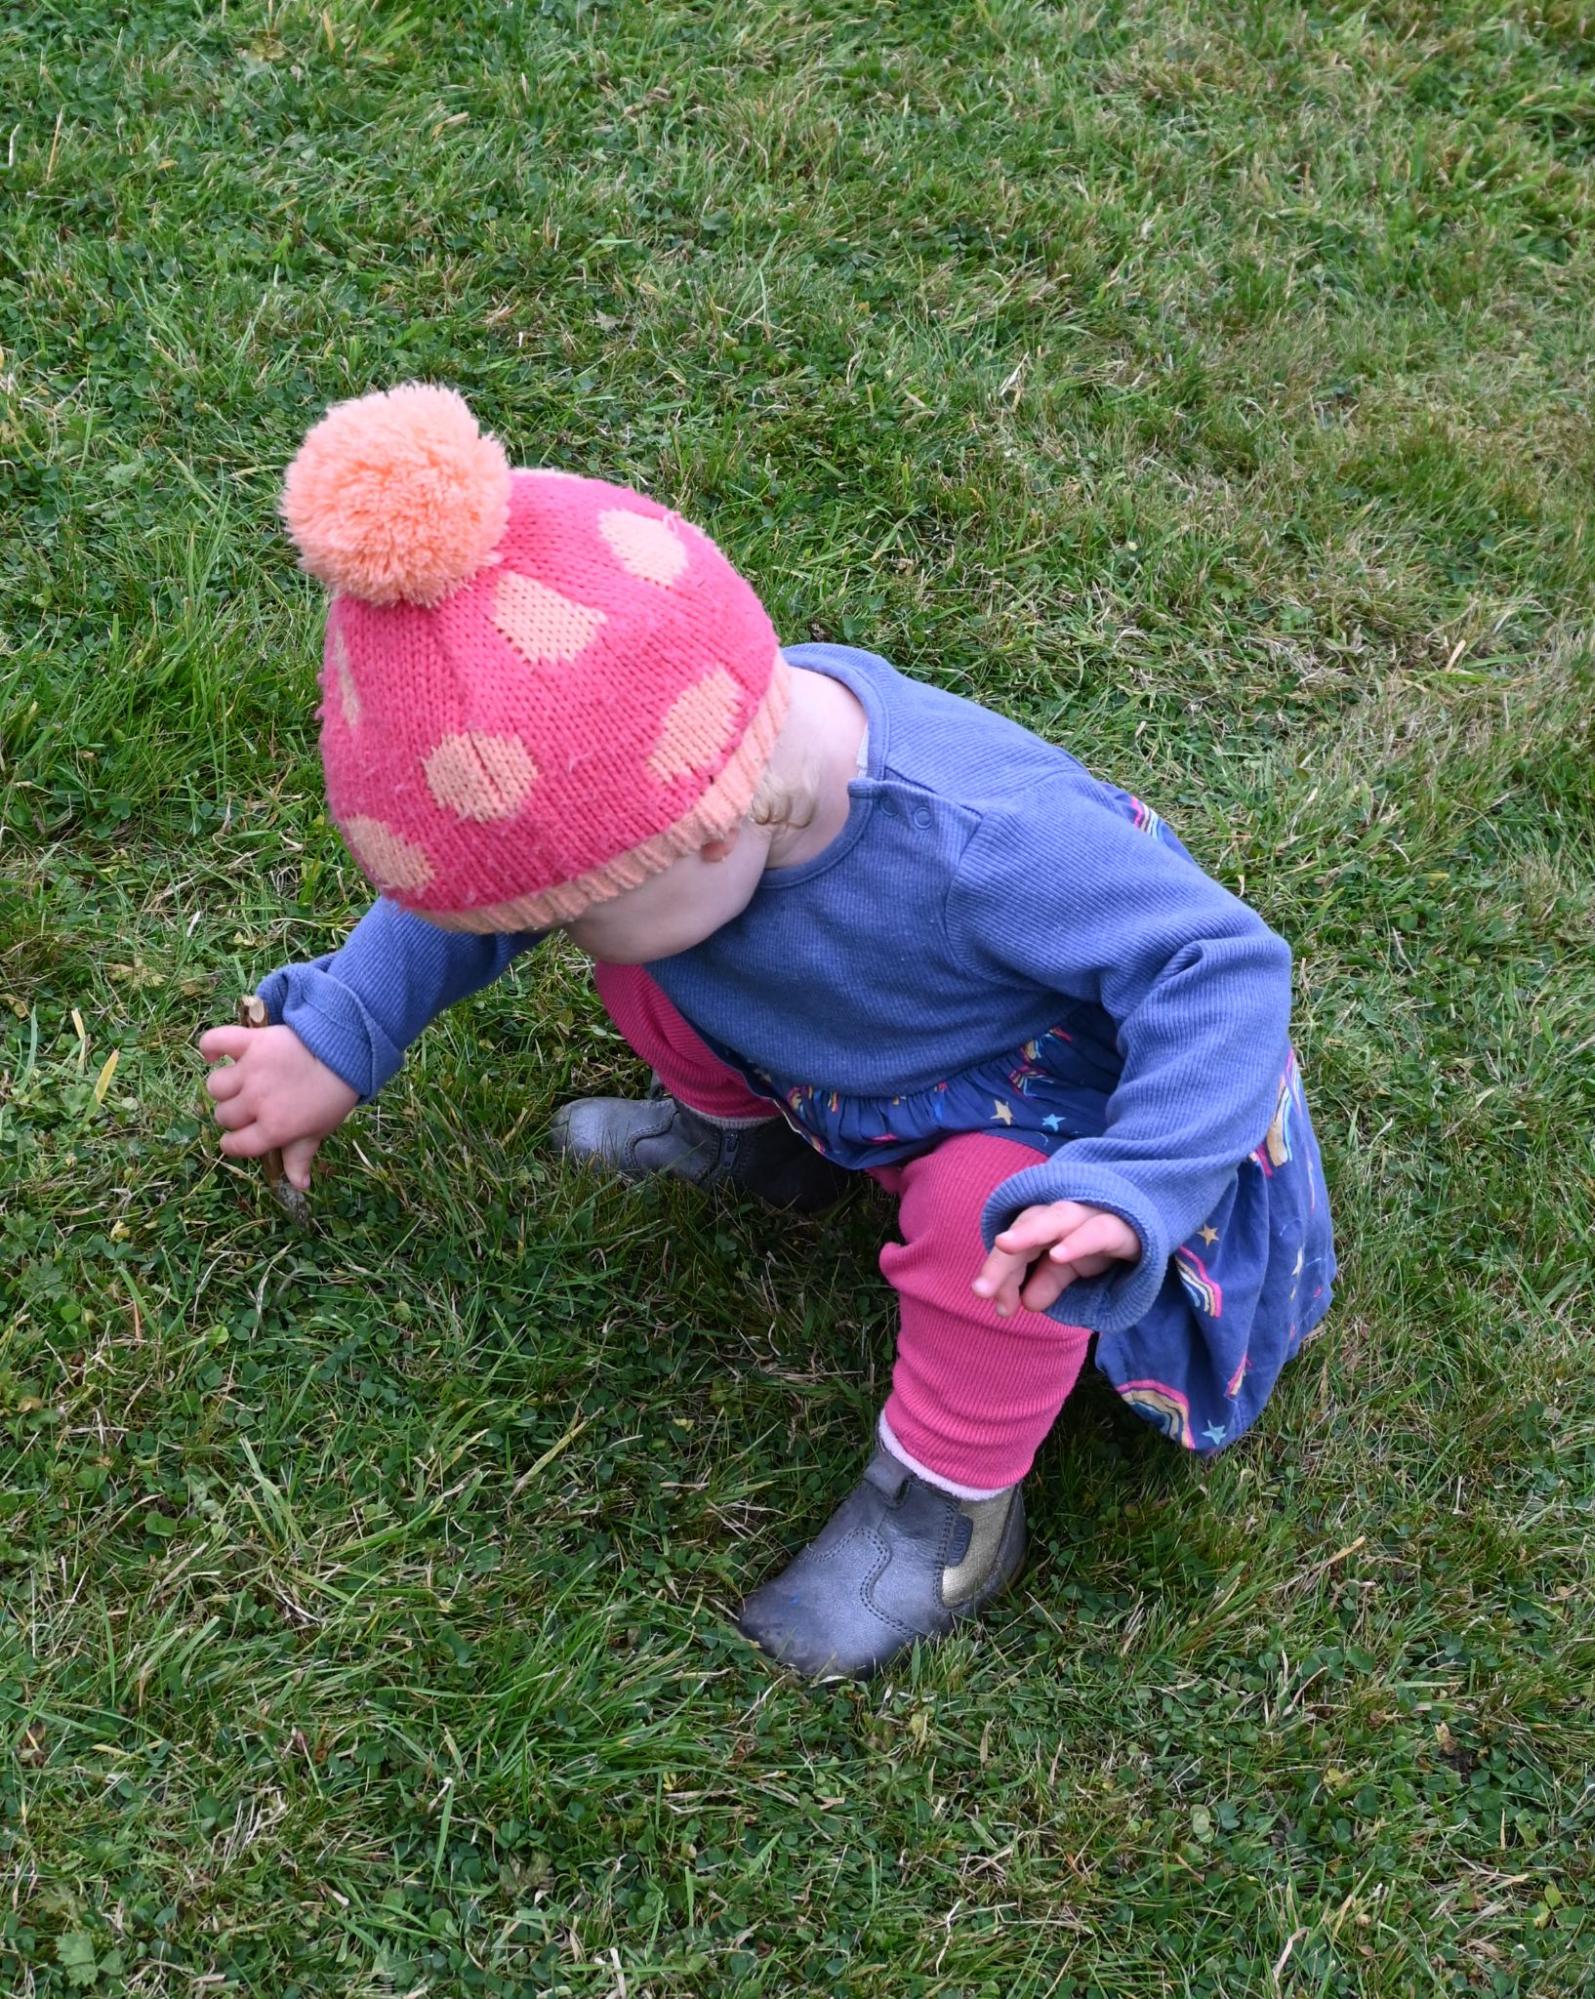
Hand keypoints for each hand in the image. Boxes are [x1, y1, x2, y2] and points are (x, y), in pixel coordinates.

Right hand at [197, 1022, 358, 1190]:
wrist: (345, 1052)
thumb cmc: (332, 1096)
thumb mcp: (318, 1130)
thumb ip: (300, 1157)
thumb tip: (299, 1186)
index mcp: (274, 1129)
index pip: (236, 1146)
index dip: (234, 1144)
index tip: (240, 1137)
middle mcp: (257, 1102)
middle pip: (224, 1116)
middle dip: (235, 1115)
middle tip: (252, 1106)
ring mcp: (251, 1071)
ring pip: (216, 1086)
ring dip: (225, 1087)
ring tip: (241, 1082)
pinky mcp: (250, 1042)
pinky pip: (214, 1041)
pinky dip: (210, 1046)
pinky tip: (216, 1056)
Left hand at [973, 1199, 1139, 1316]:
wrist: (1146, 1227)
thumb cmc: (1096, 1243)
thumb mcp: (1068, 1269)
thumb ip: (1045, 1282)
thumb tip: (1026, 1304)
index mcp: (1044, 1223)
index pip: (1015, 1245)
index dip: (998, 1271)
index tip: (987, 1298)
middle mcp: (1063, 1213)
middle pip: (1026, 1226)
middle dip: (1001, 1255)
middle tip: (980, 1288)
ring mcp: (1091, 1214)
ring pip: (1057, 1218)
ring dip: (1030, 1231)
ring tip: (1004, 1246)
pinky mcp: (1120, 1226)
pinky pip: (1097, 1230)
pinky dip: (1077, 1241)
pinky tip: (1058, 1255)